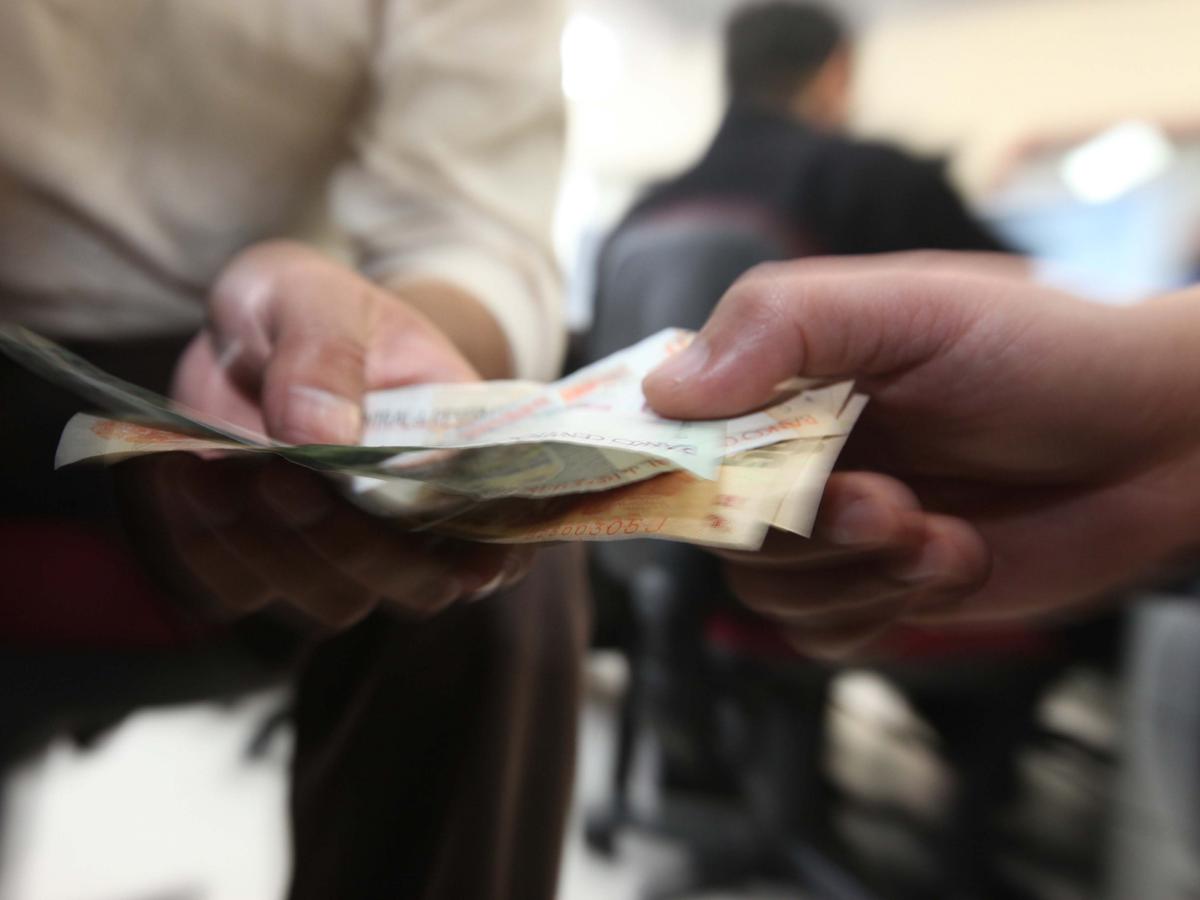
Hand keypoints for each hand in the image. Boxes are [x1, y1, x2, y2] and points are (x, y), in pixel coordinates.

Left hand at [126, 241, 531, 627]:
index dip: (497, 559)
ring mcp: (338, 555)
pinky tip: (186, 475)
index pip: (504, 532)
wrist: (249, 329)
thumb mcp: (319, 298)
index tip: (469, 562)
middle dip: (353, 547)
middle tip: (283, 476)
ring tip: (219, 467)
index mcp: (459, 456)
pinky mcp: (259, 566)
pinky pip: (237, 591)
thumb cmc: (312, 309)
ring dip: (273, 549)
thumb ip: (326, 355)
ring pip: (330, 603)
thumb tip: (321, 436)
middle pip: (415, 587)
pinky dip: (204, 545)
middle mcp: (410, 524)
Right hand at [644, 252, 1199, 652]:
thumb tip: (667, 391)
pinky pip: (821, 635)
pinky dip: (882, 609)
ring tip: (939, 532)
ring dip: (855, 572)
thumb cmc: (1047, 349)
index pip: (675, 426)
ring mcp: (836, 530)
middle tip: (891, 503)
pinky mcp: (879, 594)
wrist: (1165, 438)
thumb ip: (782, 326)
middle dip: (803, 528)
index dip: (670, 461)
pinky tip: (954, 560)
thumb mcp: (910, 308)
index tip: (708, 482)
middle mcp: (797, 454)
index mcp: (785, 376)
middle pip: (716, 525)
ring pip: (767, 589)